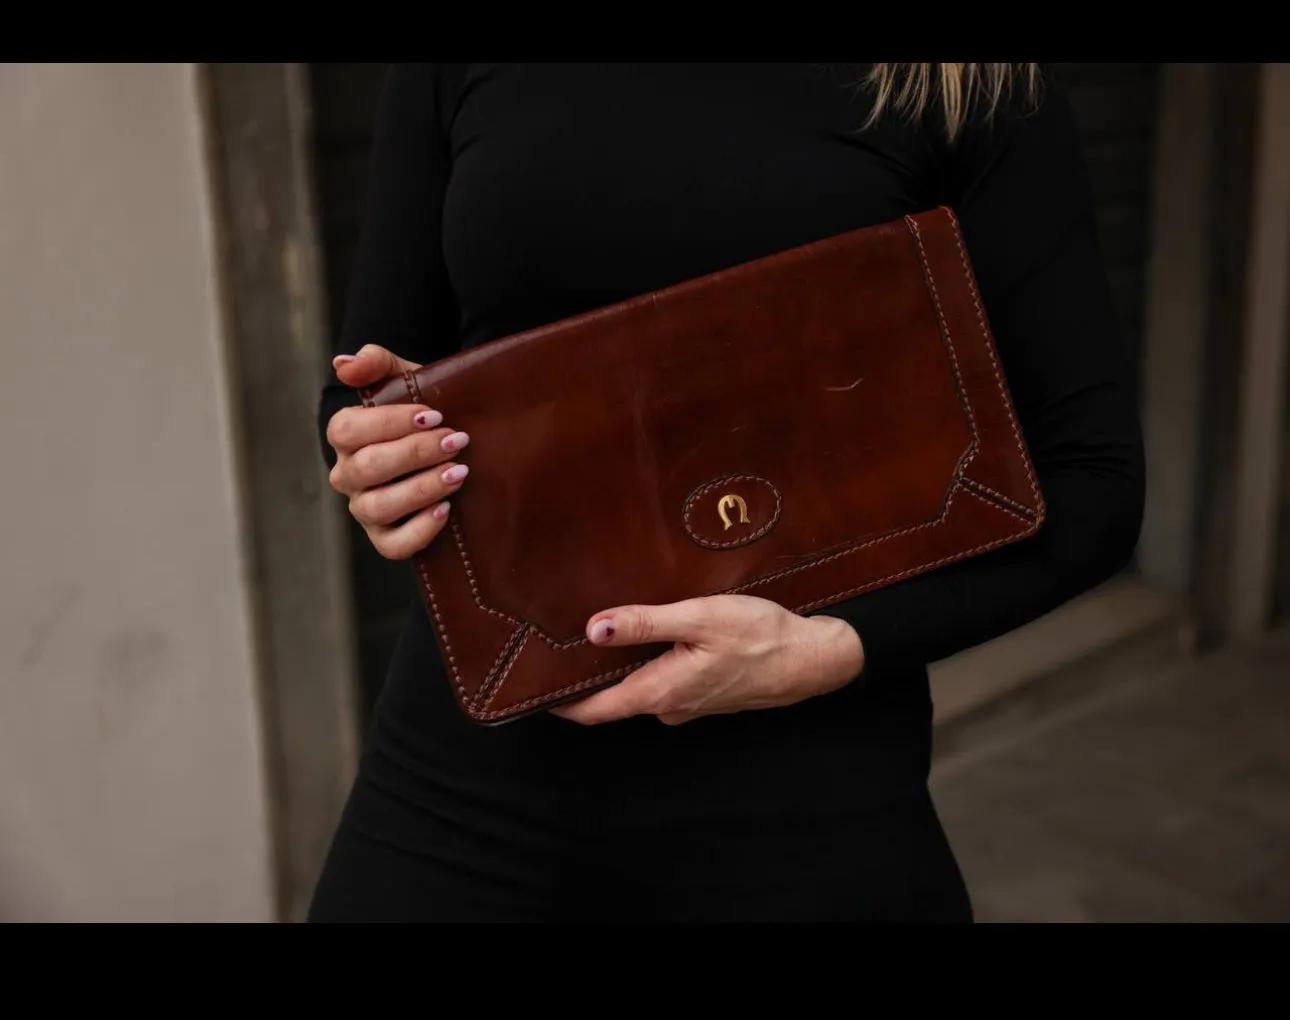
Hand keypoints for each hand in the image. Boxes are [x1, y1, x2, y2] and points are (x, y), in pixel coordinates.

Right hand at [326, 344, 471, 559]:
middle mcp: (348, 474)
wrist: (448, 440)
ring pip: (378, 507)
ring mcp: (364, 509)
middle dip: (416, 453)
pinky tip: (446, 510)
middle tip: (456, 441)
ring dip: (421, 489)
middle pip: (367, 468)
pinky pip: (392, 545)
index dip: (390, 423)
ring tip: (459, 473)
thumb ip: (376, 363)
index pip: (348, 430)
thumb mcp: (405, 378)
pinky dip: (419, 530)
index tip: (435, 415)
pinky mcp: (385, 537)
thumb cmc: (424, 410)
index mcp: (345, 436)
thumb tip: (343, 364)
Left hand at [550, 594, 865, 725]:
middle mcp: (668, 706)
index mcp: (660, 692)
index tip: (528, 686)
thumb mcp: (701, 618)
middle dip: (583, 678)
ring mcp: (686, 704)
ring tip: (595, 633)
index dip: (558, 701)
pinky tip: (647, 636)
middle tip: (555, 646)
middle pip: (611, 699)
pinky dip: (646, 665)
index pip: (593, 709)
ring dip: (617, 668)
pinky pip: (662, 683)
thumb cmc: (762, 636)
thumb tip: (593, 628)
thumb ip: (646, 623)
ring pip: (638, 689)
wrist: (814, 659)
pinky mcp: (703, 694)